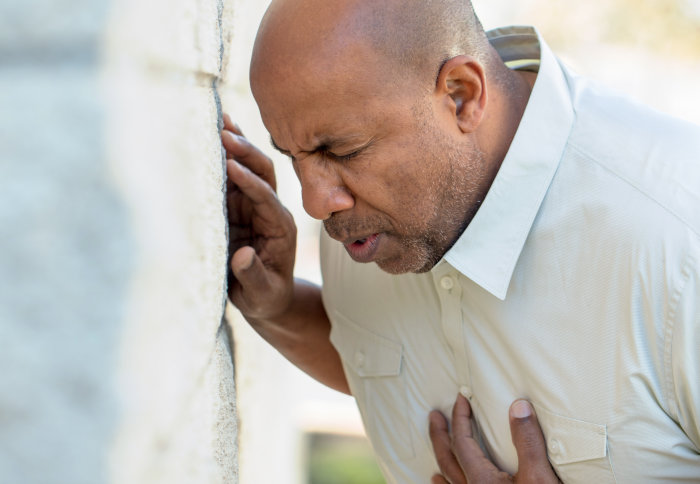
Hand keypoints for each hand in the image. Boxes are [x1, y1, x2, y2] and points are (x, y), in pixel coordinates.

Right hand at [221, 113, 296, 320]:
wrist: (267, 299)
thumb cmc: (266, 298)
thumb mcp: (261, 295)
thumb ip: (253, 276)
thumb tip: (242, 256)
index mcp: (280, 227)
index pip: (267, 199)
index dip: (250, 183)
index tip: (230, 166)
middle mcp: (270, 210)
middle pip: (263, 172)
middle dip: (245, 152)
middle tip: (223, 132)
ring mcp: (253, 205)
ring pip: (248, 168)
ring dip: (235, 145)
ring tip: (217, 119)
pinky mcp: (238, 206)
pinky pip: (232, 176)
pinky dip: (223, 155)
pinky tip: (213, 134)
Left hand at [429, 395, 560, 483]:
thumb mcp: (539, 477)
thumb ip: (527, 442)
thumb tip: (518, 406)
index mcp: (482, 481)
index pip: (462, 442)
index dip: (460, 418)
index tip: (460, 399)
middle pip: (447, 460)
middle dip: (439, 436)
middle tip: (434, 416)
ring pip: (449, 482)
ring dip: (441, 464)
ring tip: (436, 455)